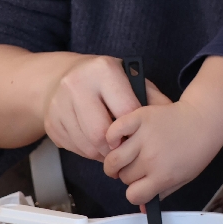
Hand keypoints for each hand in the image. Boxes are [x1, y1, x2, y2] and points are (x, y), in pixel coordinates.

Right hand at [42, 55, 169, 160]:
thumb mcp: (128, 79)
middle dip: (117, 147)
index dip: (136, 129)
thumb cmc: (103, 81)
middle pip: (101, 133)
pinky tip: (95, 144)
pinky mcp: (51, 123)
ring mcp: (59, 104)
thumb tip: (171, 117)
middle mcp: (77, 84)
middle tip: (126, 148)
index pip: (126, 110)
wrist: (59, 77)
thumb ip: (151, 98)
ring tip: (113, 149)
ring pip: (87, 145)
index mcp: (103, 70)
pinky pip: (75, 148)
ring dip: (104, 153)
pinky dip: (89, 152)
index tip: (140, 135)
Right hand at [103, 99, 222, 203]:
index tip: (140, 186)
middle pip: (124, 177)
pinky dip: (112, 136)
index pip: (134, 195)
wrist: (204, 120)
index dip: (136, 193)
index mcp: (162, 176)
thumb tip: (141, 208)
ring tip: (122, 158)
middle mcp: (151, 159)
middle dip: (128, 175)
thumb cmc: (197, 150)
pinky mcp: (140, 118)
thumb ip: (161, 193)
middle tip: (136, 168)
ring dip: (116, 161)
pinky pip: (114, 130)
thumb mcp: (184, 178)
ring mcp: (144, 137)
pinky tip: (119, 140)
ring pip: (114, 159)